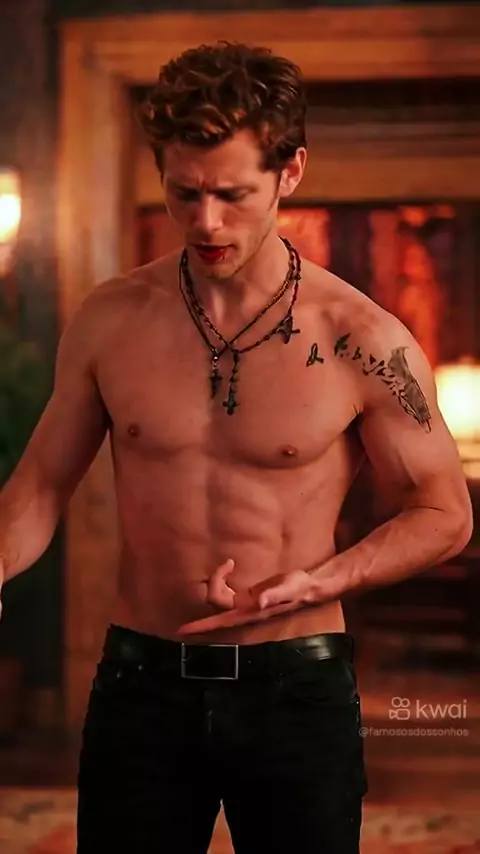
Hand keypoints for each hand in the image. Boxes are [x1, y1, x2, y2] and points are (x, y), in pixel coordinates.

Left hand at [178, 564, 328, 635]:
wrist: (307, 588)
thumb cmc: (299, 588)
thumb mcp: (289, 589)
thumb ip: (274, 596)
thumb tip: (258, 602)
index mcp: (250, 612)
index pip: (220, 620)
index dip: (201, 626)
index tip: (182, 631)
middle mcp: (243, 611)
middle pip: (215, 601)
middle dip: (215, 581)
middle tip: (228, 563)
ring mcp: (242, 605)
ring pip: (218, 596)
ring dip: (218, 579)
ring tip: (229, 564)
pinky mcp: (245, 598)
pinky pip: (224, 591)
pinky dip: (222, 579)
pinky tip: (229, 568)